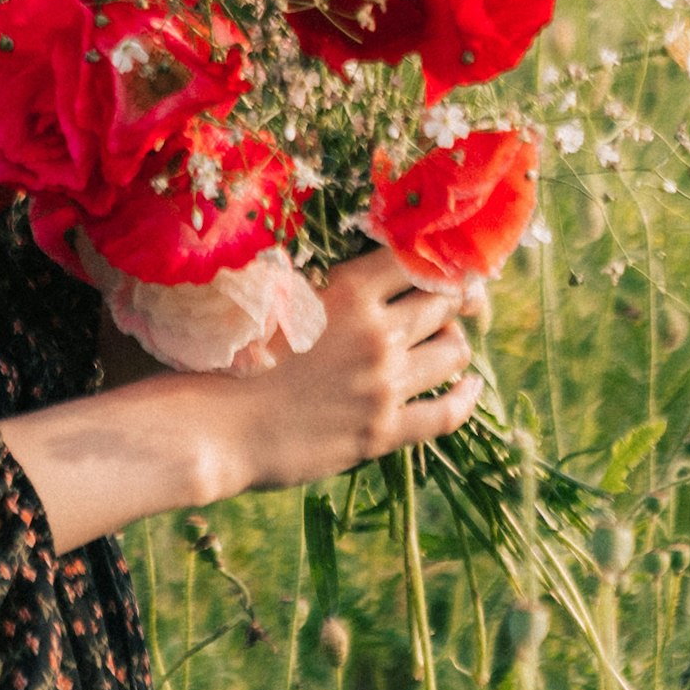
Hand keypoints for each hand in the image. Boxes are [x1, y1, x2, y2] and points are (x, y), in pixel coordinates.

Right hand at [227, 246, 488, 493]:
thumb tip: (368, 272)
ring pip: (453, 353)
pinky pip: (446, 413)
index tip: (451, 263)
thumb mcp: (282, 300)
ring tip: (447, 341)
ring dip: (454, 343)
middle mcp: (378, 334)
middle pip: (445, 303)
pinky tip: (471, 387)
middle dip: (457, 299)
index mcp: (351, 291)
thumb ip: (330, 286)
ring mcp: (385, 385)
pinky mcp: (384, 431)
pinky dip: (466, 397)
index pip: (421, 259)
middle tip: (459, 301)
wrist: (218, 426)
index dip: (445, 258)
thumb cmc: (234, 356)